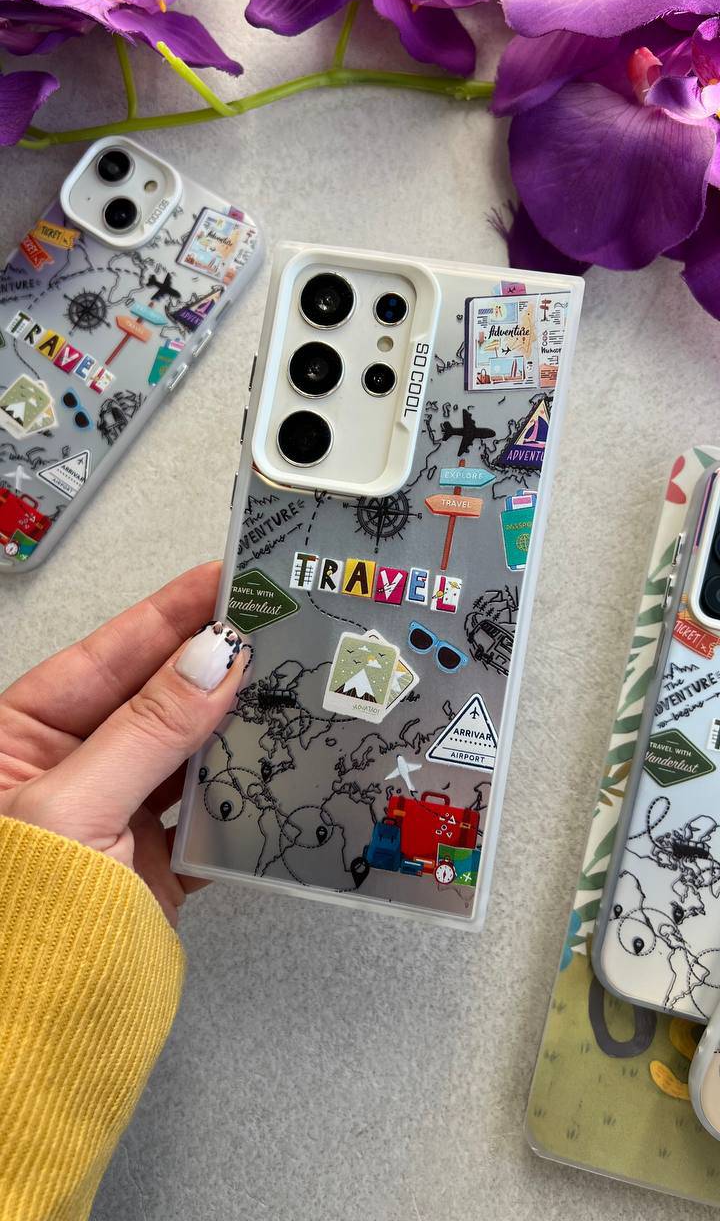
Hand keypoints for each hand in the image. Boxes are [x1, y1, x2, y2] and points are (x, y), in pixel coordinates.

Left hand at [0, 563, 250, 925]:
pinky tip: (272, 760)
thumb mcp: (74, 807)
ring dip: (233, 721)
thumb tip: (211, 659)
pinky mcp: (152, 859)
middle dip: (210, 662)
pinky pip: (206, 807)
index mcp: (16, 738)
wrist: (32, 1043)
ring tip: (285, 681)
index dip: (168, 614)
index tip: (224, 579)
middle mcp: (65, 768)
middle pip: (151, 696)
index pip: (105, 656)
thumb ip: (149, 730)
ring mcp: (112, 812)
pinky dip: (241, 788)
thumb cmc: (18, 921)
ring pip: (186, 748)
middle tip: (273, 622)